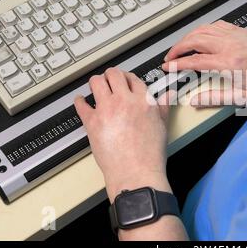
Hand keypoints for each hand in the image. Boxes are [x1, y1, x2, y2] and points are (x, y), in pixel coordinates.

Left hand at [74, 68, 171, 201]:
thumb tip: (167, 96)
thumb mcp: (162, 127)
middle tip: (108, 80)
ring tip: (95, 85)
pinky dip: (79, 101)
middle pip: (113, 74)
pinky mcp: (92, 122)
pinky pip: (81, 105)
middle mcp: (124, 101)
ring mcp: (107, 110)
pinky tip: (80, 101)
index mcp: (143, 101)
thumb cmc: (150, 154)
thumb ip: (163, 107)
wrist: (136, 172)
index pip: (133, 79)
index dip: (128, 78)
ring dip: (95, 82)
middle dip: (110, 75)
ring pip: (96, 82)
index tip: (125, 81)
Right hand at [163, 20, 246, 106]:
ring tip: (181, 47)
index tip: (168, 68)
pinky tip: (203, 36)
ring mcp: (236, 36)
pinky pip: (217, 25)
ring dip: (188, 37)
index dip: (177, 64)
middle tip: (170, 58)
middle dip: (177, 48)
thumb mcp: (243, 98)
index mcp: (228, 63)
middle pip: (194, 40)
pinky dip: (204, 30)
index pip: (194, 60)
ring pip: (204, 29)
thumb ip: (216, 98)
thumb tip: (197, 100)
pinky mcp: (242, 32)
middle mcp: (230, 45)